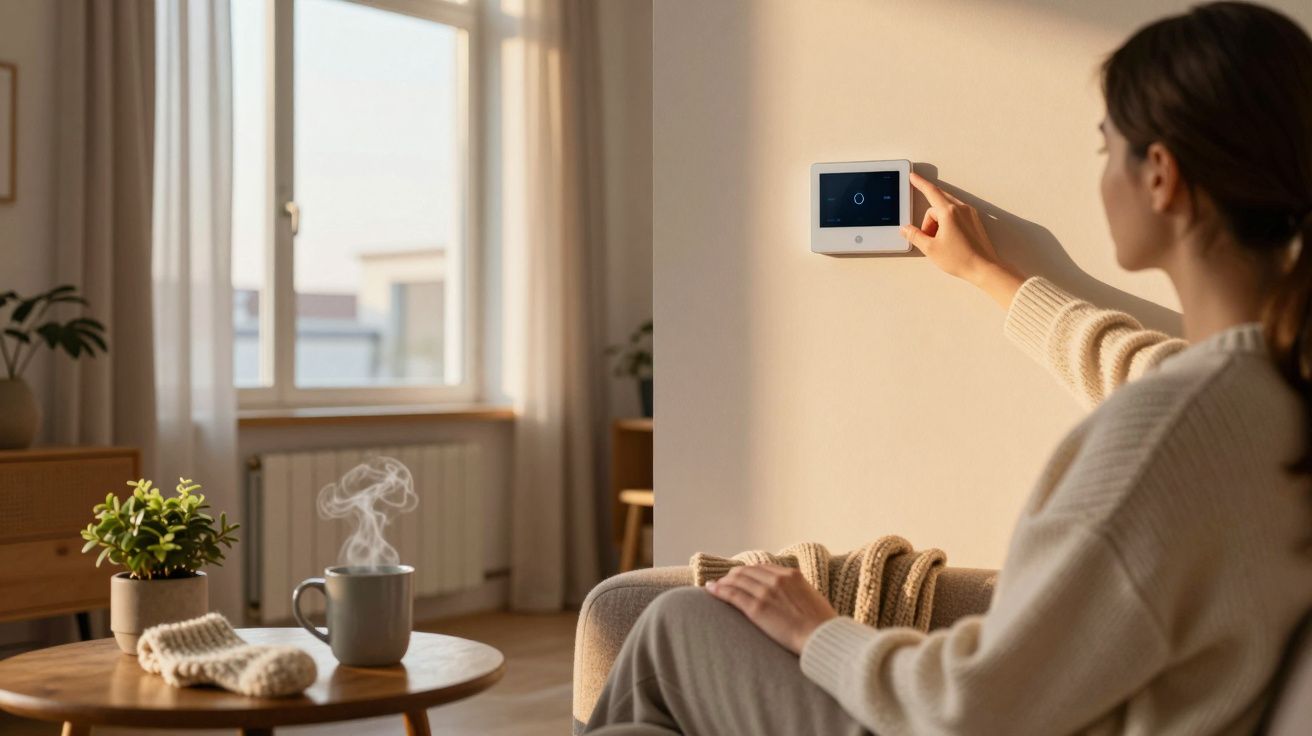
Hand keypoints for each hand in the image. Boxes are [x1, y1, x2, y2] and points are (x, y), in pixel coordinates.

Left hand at [706, 564, 837, 654]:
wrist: (821, 637)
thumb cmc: (822, 624)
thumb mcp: (813, 598)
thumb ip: (798, 592)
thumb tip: (792, 597)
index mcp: (791, 575)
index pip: (762, 568)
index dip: (748, 571)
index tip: (740, 576)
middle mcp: (777, 579)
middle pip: (746, 571)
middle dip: (732, 575)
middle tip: (724, 581)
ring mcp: (765, 592)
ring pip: (736, 581)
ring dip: (723, 582)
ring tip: (714, 586)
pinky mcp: (756, 608)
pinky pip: (732, 594)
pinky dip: (719, 590)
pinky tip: (711, 590)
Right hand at [901, 172, 1024, 307]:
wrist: (984, 268)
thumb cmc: (962, 259)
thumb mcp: (931, 249)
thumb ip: (915, 236)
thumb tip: (906, 229)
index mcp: (949, 212)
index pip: (931, 192)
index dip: (920, 183)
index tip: (913, 177)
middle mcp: (961, 209)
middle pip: (937, 203)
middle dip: (928, 218)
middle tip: (925, 233)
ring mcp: (969, 214)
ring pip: (946, 210)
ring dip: (938, 223)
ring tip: (939, 241)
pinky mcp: (974, 221)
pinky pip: (956, 215)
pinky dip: (947, 224)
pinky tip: (948, 239)